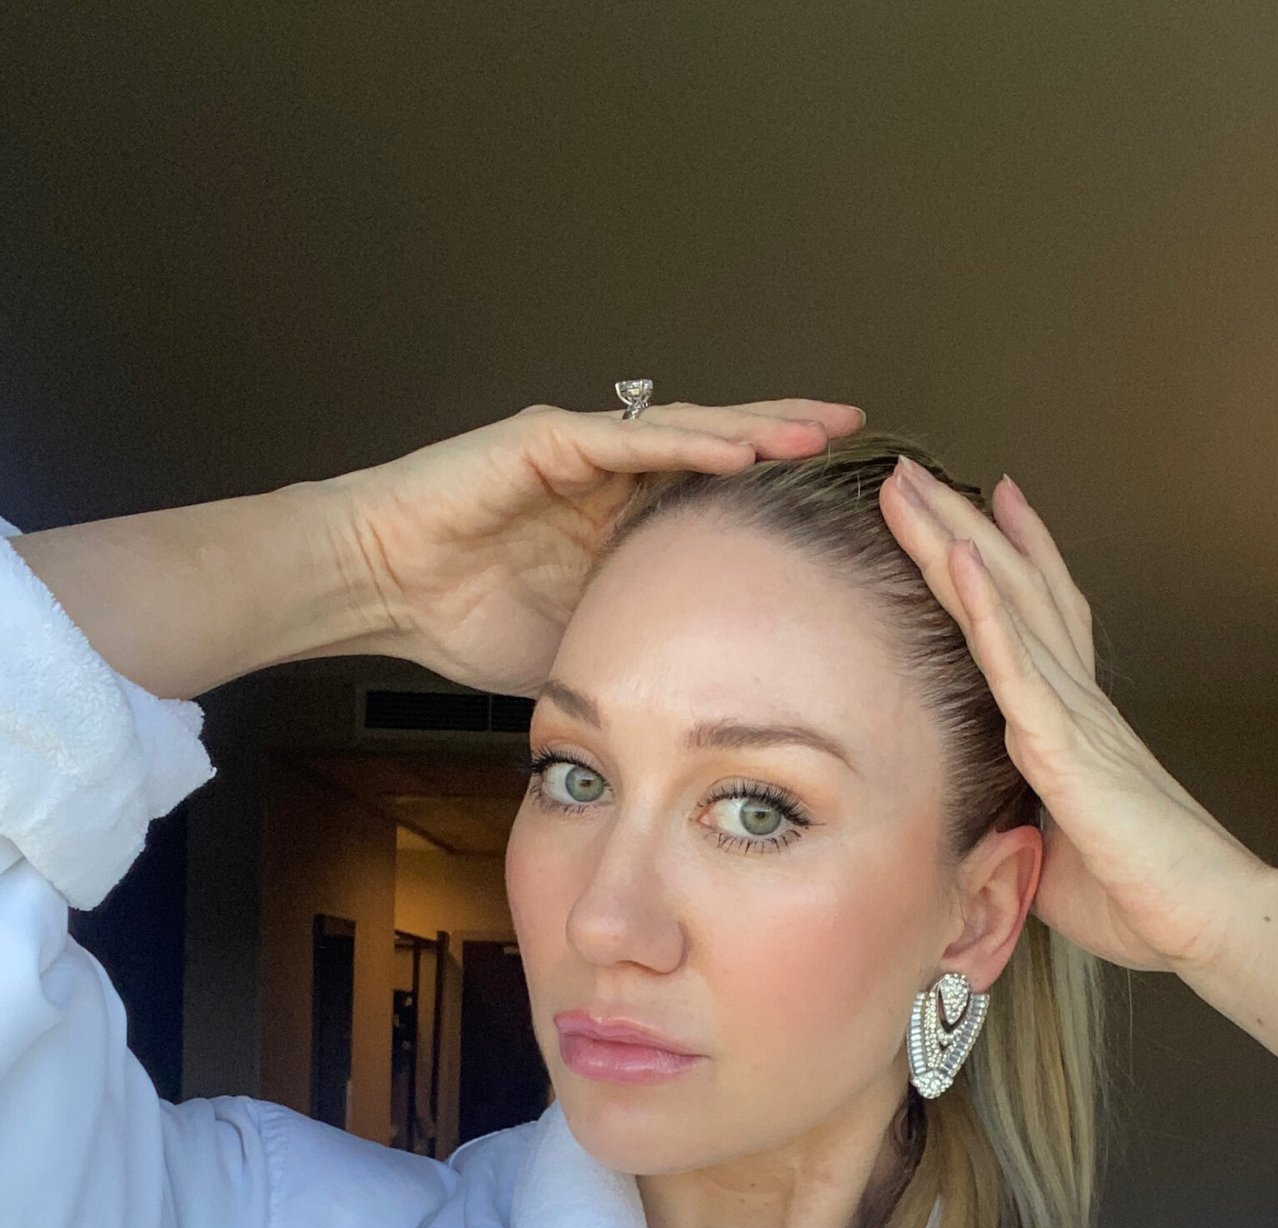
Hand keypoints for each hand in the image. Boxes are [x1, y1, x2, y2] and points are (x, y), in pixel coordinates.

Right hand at [326, 396, 865, 693]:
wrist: (381, 589)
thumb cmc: (463, 618)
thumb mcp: (582, 648)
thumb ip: (639, 652)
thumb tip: (702, 709)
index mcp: (623, 520)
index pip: (717, 494)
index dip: (776, 492)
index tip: (844, 497)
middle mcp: (611, 475)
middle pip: (718, 447)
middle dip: (787, 437)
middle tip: (857, 431)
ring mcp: (582, 450)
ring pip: (686, 432)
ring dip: (754, 431)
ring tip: (818, 433)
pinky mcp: (547, 440)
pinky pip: (630, 438)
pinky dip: (686, 443)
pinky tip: (741, 447)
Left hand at [878, 456, 1275, 975]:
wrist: (1204, 919)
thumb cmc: (1143, 896)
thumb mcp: (1060, 851)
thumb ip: (1025, 820)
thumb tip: (995, 824)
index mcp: (1077, 727)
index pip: (1041, 623)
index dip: (1014, 559)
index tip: (983, 508)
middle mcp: (1077, 702)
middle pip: (1011, 590)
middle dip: (959, 526)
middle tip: (913, 469)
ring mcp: (1073, 715)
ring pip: (1003, 605)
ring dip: (952, 539)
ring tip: (908, 482)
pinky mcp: (1065, 746)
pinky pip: (1016, 663)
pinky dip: (983, 607)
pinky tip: (957, 556)